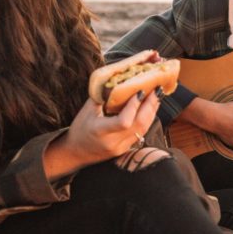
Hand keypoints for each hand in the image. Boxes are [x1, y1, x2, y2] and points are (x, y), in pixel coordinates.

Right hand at [44, 90, 160, 178]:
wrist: (75, 153)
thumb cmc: (79, 129)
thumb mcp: (86, 111)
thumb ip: (102, 97)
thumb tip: (118, 80)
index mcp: (100, 131)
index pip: (123, 121)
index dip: (134, 106)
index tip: (140, 91)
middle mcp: (113, 142)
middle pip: (139, 125)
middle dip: (150, 106)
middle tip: (156, 90)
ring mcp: (121, 147)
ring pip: (143, 129)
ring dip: (152, 112)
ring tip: (156, 97)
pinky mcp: (126, 149)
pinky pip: (140, 133)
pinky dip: (147, 120)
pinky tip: (150, 109)